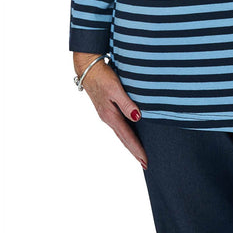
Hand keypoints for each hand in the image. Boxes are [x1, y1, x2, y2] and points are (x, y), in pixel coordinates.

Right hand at [73, 52, 147, 169]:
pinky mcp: (107, 108)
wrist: (87, 68)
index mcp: (110, 115)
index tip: (145, 161)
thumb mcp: (115, 88)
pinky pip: (119, 125)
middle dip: (134, 151)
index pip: (127, 136)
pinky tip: (131, 133)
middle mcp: (108, 118)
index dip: (136, 149)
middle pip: (123, 138)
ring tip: (139, 153)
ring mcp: (106, 114)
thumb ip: (126, 103)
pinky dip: (126, 133)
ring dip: (130, 144)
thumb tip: (137, 118)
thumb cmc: (102, 76)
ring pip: (121, 133)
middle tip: (145, 164)